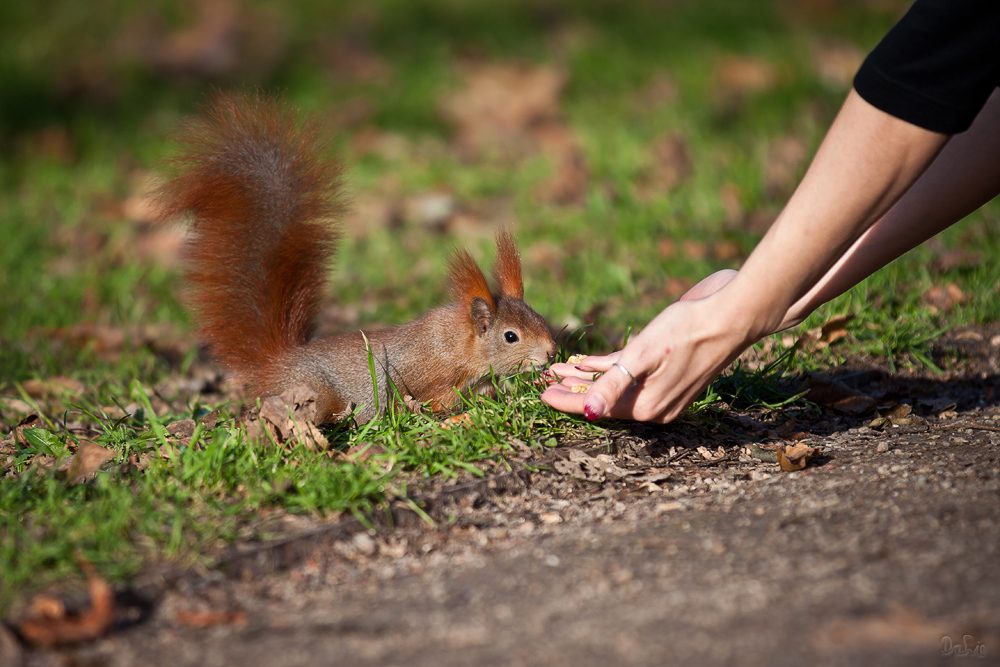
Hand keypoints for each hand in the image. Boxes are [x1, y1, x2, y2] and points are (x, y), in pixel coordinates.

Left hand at [541, 271, 744, 421]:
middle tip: (540, 381)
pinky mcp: (667, 370)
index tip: (539, 394)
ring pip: (613, 387)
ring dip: (585, 377)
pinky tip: (584, 360)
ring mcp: (662, 388)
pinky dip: (606, 368)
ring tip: (556, 369)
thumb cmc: (689, 330)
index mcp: (648, 405)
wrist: (733, 314)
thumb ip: (613, 384)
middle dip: (570, 390)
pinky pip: (629, 374)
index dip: (565, 401)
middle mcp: (655, 403)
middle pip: (602, 399)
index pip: (596, 407)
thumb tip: (588, 412)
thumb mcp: (644, 355)